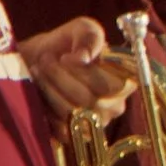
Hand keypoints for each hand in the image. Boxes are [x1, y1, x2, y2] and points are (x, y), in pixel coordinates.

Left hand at [19, 17, 136, 122]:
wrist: (42, 61)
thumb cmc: (68, 43)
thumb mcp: (82, 29)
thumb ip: (89, 38)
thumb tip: (82, 59)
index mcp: (126, 82)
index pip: (111, 86)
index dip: (85, 73)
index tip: (64, 57)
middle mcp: (116, 106)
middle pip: (90, 100)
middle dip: (61, 78)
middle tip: (44, 60)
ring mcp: (96, 124)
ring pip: (73, 113)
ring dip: (50, 89)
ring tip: (39, 70)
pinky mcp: (75, 137)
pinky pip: (61, 128)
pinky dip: (46, 107)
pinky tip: (40, 91)